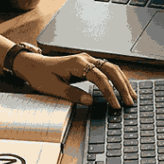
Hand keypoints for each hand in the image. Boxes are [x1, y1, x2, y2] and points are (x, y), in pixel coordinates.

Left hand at [13, 51, 136, 108]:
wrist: (32, 65)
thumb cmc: (40, 75)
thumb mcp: (53, 88)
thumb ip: (72, 94)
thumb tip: (90, 101)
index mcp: (77, 63)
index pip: (100, 77)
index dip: (109, 92)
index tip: (115, 105)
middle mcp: (85, 58)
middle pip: (111, 70)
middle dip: (122, 86)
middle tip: (130, 102)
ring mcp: (87, 60)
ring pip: (111, 68)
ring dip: (122, 81)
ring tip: (131, 96)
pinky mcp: (87, 64)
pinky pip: (106, 69)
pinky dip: (116, 78)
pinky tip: (122, 87)